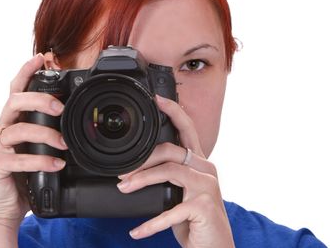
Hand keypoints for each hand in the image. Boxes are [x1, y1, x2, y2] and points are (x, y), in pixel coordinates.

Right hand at [0, 54, 67, 244]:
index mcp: (12, 121)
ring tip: (64, 144)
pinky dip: (41, 160)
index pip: (16, 90)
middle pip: (15, 102)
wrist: (2, 207)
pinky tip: (56, 163)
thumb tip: (73, 122)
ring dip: (46, 134)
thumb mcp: (35, 149)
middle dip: (40, 99)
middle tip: (60, 107)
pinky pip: (18, 158)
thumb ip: (46, 133)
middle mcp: (1, 129)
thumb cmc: (21, 175)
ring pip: (19, 129)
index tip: (41, 58)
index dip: (26, 72)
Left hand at [117, 95, 234, 247]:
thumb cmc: (195, 220)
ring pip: (169, 171)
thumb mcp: (182, 193)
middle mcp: (206, 169)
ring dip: (141, 181)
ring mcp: (207, 187)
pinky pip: (170, 210)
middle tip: (122, 173)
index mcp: (200, 163)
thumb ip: (170, 176)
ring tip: (124, 189)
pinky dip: (150, 222)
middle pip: (170, 150)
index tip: (157, 99)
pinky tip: (136, 231)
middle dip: (142, 159)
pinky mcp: (203, 207)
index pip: (188, 129)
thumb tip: (137, 169)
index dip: (174, 111)